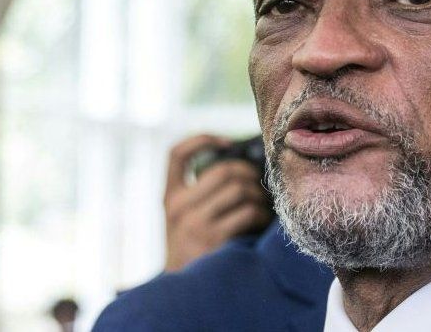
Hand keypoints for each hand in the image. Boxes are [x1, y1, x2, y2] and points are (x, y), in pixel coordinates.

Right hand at [163, 134, 273, 271]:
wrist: (184, 291)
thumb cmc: (193, 248)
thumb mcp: (182, 219)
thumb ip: (199, 194)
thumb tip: (243, 164)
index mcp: (169, 197)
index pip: (176, 153)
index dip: (202, 139)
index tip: (226, 141)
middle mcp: (179, 207)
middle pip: (224, 170)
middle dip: (248, 173)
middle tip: (256, 185)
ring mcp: (195, 223)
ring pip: (240, 189)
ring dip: (258, 196)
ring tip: (259, 206)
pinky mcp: (214, 239)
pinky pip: (249, 212)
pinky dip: (261, 215)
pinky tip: (260, 222)